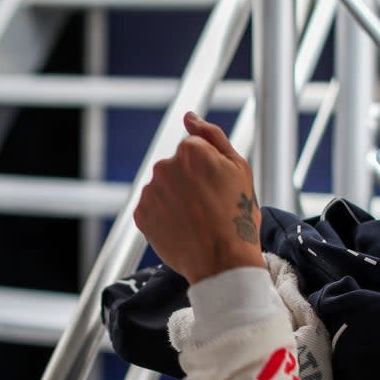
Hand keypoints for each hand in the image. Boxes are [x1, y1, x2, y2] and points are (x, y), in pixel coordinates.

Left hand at [134, 111, 263, 283]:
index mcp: (190, 150)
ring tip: (195, 221)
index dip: (208, 170)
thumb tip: (189, 117)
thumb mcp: (239, 169)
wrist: (222, 262)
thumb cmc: (238, 216)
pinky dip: (164, 217)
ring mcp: (150, 191)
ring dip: (175, 199)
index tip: (217, 190)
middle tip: (208, 208)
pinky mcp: (140, 214)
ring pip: (163, 187)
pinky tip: (181, 229)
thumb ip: (212, 136)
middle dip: (188, 182)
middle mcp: (164, 165)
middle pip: (175, 167)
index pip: (193, 150)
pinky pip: (152, 208)